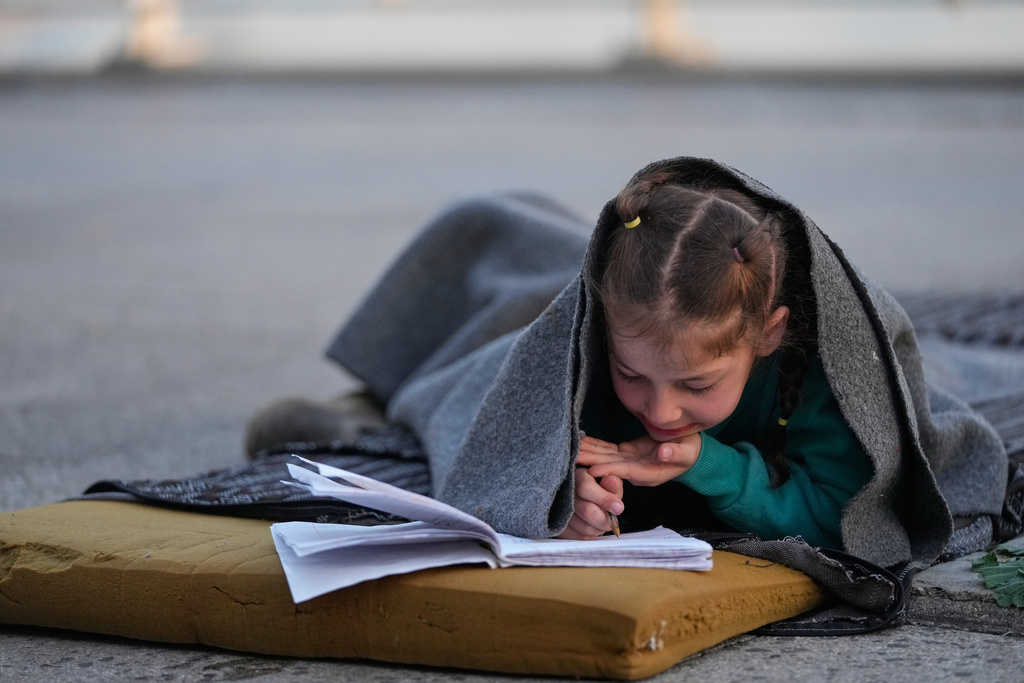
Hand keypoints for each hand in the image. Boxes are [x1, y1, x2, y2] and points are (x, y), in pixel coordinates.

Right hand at [556, 467, 623, 539]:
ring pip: (585, 527)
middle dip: (605, 518)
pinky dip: (591, 534)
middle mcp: (562, 493)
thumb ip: (612, 482)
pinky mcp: (557, 527)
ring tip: (602, 519)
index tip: (619, 507)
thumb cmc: (594, 486)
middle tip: (613, 518)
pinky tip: (593, 525)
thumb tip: (612, 481)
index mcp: (575, 476)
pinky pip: (579, 537)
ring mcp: (557, 511)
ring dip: (599, 527)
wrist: (575, 494)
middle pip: (586, 511)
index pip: (585, 488)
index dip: (605, 499)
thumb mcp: (606, 480)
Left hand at [578, 433, 700, 486]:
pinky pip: (608, 450)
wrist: (689, 451)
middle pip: (610, 466)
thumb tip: (664, 452)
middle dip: (590, 462)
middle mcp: (636, 470)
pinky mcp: (626, 454)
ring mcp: (629, 462)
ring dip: (588, 452)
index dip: (610, 469)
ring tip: (569, 447)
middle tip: (570, 457)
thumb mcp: (688, 451)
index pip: (627, 471)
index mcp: (650, 473)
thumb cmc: (691, 451)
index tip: (593, 469)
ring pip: (605, 457)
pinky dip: (595, 445)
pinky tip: (581, 441)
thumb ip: (676, 453)